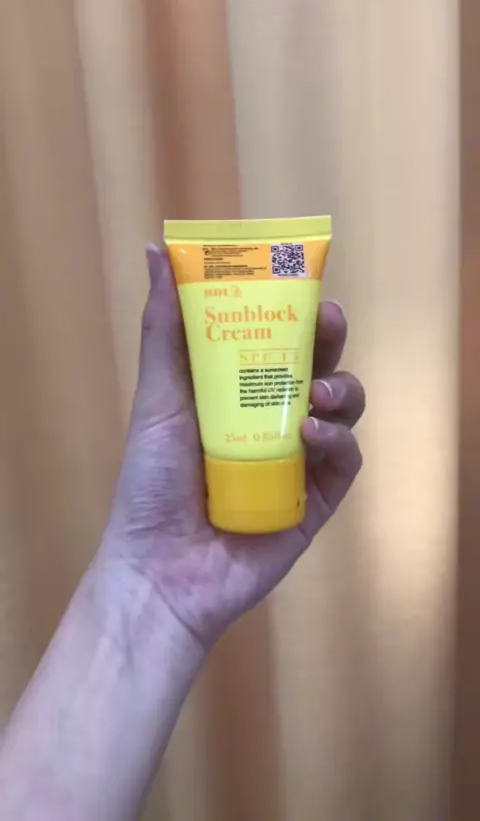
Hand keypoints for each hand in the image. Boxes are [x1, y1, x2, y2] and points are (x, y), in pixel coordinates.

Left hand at [104, 246, 364, 649]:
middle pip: (318, 368)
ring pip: (343, 411)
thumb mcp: (158, 398)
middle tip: (329, 321)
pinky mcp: (317, 501)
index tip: (302, 284)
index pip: (277, 341)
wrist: (160, 570)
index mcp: (236, 393)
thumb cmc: (151, 482)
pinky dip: (337, 443)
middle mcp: (272, 421)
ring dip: (340, 392)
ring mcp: (298, 462)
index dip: (295, 311)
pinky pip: (345, 462)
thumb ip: (164, 329)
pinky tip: (312, 437)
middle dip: (329, 342)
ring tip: (317, 394)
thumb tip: (156, 253)